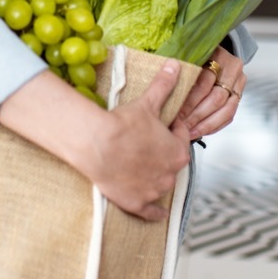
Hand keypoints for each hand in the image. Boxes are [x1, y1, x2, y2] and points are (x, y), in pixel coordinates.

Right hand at [0, 64, 190, 221]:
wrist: (98, 145)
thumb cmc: (123, 124)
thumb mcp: (147, 103)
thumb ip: (164, 85)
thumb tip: (175, 65)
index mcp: (177, 152)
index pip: (180, 139)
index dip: (170, 131)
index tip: (161, 127)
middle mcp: (170, 174)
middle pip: (171, 163)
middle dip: (162, 155)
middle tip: (147, 146)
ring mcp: (154, 191)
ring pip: (162, 185)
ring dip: (156, 178)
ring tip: (143, 168)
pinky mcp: (138, 204)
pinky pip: (152, 213)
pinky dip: (155, 212)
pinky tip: (157, 213)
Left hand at [170, 46, 245, 140]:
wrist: (212, 53)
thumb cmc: (194, 55)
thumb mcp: (185, 55)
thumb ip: (179, 68)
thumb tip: (163, 83)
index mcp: (218, 55)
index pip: (204, 82)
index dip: (189, 100)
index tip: (175, 111)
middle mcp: (232, 68)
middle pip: (216, 97)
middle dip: (197, 115)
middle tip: (181, 125)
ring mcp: (238, 82)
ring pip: (226, 109)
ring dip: (206, 123)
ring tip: (190, 131)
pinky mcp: (239, 94)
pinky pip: (229, 115)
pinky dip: (214, 126)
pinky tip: (201, 131)